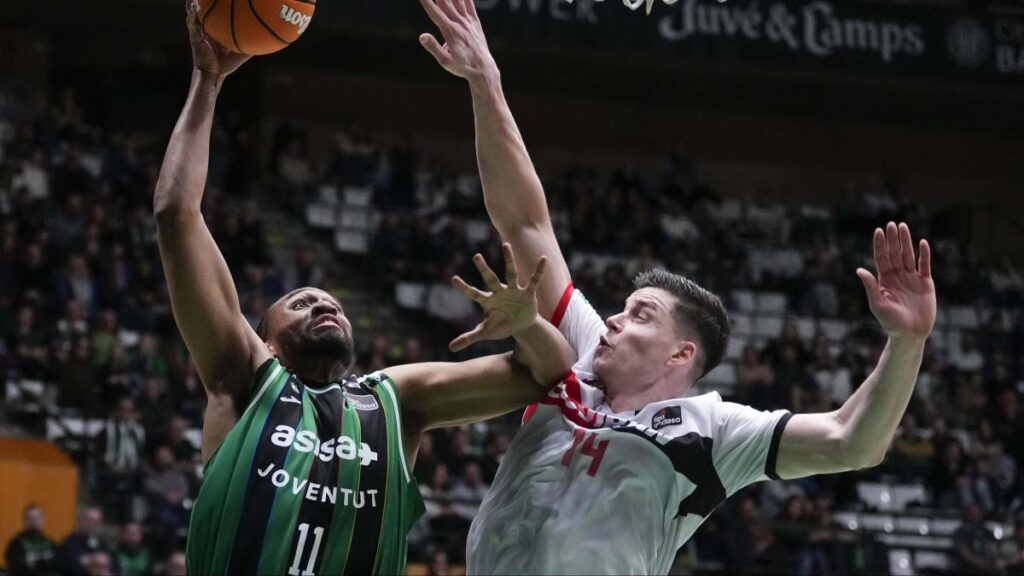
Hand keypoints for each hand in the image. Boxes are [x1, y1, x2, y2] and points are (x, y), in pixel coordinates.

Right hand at [186, 0, 249, 78]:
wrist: (213, 75)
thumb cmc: (225, 65)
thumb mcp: (240, 53)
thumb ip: (250, 45)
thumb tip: (264, 40)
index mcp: (214, 30)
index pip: (213, 14)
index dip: (214, 5)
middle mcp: (204, 29)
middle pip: (201, 10)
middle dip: (201, 1)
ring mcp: (197, 32)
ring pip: (192, 13)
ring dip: (192, 4)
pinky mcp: (194, 38)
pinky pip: (192, 25)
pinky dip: (192, 16)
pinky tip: (193, 9)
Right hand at [418, 0, 497, 81]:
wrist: (483, 69)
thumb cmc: (462, 66)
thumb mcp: (445, 61)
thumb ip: (434, 47)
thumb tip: (422, 36)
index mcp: (449, 31)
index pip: (434, 12)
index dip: (426, 0)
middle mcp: (458, 22)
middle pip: (445, 1)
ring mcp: (467, 21)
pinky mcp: (474, 21)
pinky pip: (469, 3)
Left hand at [449, 243, 546, 351]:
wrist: (521, 325)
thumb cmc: (501, 325)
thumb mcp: (485, 332)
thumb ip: (468, 338)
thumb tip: (450, 348)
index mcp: (488, 301)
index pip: (473, 293)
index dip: (464, 287)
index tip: (453, 279)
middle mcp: (499, 292)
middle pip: (490, 278)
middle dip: (483, 269)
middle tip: (475, 256)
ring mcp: (514, 291)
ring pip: (511, 273)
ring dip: (508, 260)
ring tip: (505, 245)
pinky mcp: (527, 294)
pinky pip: (533, 281)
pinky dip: (539, 271)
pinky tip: (543, 259)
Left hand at [857, 222, 935, 340]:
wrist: (910, 334)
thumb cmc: (891, 322)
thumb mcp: (877, 303)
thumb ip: (870, 286)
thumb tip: (859, 269)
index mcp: (884, 280)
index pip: (882, 258)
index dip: (880, 245)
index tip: (878, 231)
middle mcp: (897, 277)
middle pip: (895, 253)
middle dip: (893, 239)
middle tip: (891, 224)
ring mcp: (912, 279)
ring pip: (908, 256)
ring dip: (906, 242)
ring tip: (903, 227)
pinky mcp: (926, 284)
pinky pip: (924, 266)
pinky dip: (924, 254)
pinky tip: (922, 243)